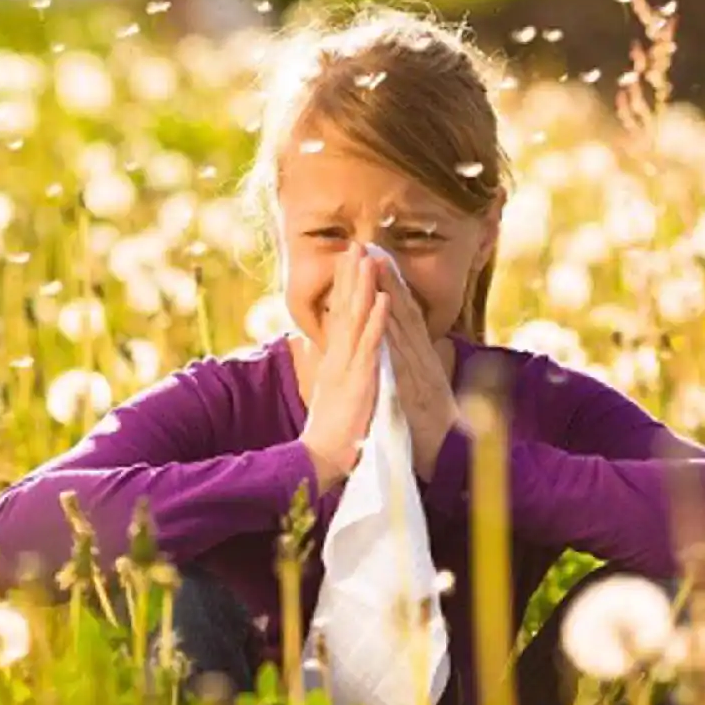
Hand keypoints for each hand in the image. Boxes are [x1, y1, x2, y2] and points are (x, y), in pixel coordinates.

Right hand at [299, 243, 390, 493]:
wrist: (322, 459)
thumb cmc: (331, 431)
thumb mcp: (333, 394)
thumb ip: (333, 370)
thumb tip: (329, 353)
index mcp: (335, 359)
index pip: (339, 315)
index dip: (344, 287)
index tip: (349, 260)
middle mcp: (338, 358)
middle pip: (345, 309)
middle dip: (350, 276)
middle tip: (355, 244)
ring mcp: (348, 367)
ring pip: (356, 319)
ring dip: (362, 287)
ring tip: (368, 258)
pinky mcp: (359, 380)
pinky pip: (370, 345)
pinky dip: (377, 320)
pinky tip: (382, 299)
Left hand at [374, 259, 462, 482]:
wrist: (450, 459)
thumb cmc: (432, 428)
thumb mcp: (420, 390)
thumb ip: (414, 367)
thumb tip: (410, 348)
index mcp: (420, 359)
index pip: (404, 316)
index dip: (391, 287)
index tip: (376, 260)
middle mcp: (422, 359)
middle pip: (403, 313)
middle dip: (388, 279)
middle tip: (372, 248)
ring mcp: (420, 372)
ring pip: (403, 328)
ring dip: (390, 296)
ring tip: (376, 267)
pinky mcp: (416, 390)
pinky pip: (402, 359)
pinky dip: (393, 336)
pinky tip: (384, 315)